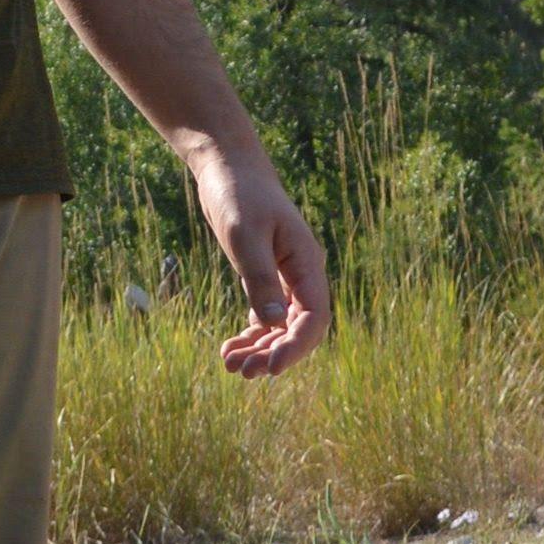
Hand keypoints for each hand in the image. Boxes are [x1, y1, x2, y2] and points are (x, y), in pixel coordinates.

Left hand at [188, 144, 329, 377]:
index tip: (271, 369)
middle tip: (242, 373)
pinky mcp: (265, 278)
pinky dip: (250, 336)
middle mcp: (301, 275)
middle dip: (274, 354)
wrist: (228, 169)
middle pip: (298, 329)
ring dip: (259, 350)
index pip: (315, 318)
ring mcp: (284, 279)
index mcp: (307, 263)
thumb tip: (273, 324)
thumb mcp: (245, 235)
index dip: (297, 347)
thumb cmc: (239, 195)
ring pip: (281, 328)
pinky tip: (229, 349)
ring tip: (230, 366)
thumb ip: (258, 278)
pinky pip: (265, 318)